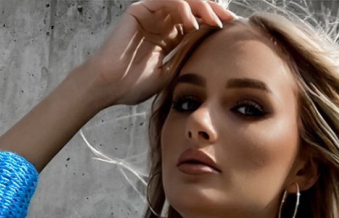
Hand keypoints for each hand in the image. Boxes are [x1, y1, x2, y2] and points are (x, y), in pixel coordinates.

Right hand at [85, 0, 238, 107]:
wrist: (108, 87)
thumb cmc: (132, 85)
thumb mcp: (169, 72)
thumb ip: (186, 55)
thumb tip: (208, 41)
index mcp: (167, 35)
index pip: (195, 21)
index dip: (212, 21)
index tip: (231, 28)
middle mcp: (160, 21)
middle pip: (192, 7)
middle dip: (213, 10)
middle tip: (229, 18)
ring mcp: (150, 13)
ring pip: (182, 0)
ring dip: (201, 7)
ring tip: (214, 20)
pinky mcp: (140, 9)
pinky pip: (167, 1)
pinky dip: (182, 9)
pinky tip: (192, 22)